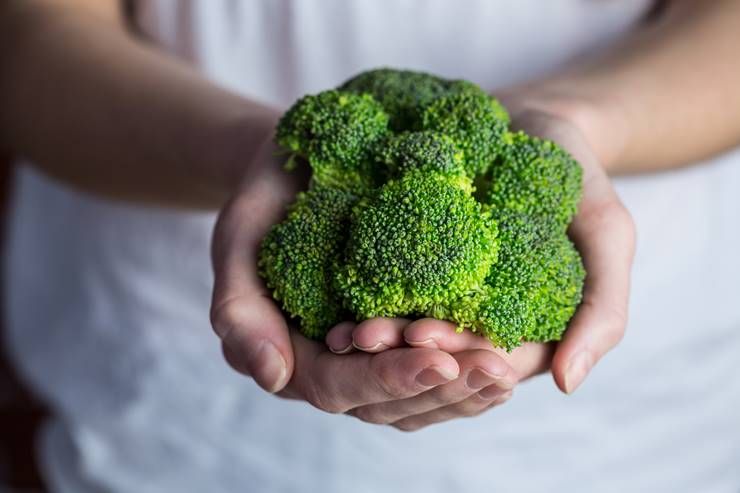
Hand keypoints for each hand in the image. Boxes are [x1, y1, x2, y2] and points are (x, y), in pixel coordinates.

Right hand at [210, 137, 516, 427]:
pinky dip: (471, 367)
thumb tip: (273, 378)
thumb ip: (239, 308)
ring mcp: (372, 356)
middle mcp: (336, 366)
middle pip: (389, 404)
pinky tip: (510, 355)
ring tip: (509, 369)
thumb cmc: (267, 201)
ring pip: (419, 398)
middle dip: (444, 390)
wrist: (298, 171)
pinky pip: (438, 368)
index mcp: (294, 354)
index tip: (440, 360)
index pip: (339, 386)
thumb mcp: (239, 240)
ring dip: (467, 390)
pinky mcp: (403, 334)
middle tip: (496, 369)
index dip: (388, 378)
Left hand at [329, 108, 635, 397]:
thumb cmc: (572, 172)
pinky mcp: (413, 271)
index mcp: (527, 328)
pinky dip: (364, 311)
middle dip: (404, 356)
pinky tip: (334, 309)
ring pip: (407, 344)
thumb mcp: (606, 231)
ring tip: (346, 331)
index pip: (492, 364)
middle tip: (365, 337)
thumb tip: (567, 384)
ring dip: (378, 344)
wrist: (530, 120)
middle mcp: (481, 324)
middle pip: (441, 361)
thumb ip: (602, 305)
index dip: (457, 359)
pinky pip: (386, 300)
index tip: (423, 338)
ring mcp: (444, 301)